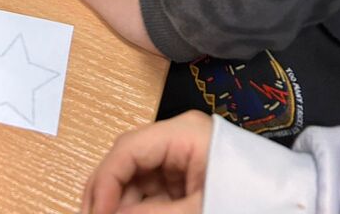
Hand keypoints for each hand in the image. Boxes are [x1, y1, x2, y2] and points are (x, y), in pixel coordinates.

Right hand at [82, 111, 211, 213]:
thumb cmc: (245, 196)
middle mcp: (178, 140)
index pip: (128, 148)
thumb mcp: (198, 207)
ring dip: (119, 203)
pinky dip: (136, 208)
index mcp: (184, 132)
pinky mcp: (184, 180)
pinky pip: (150, 192)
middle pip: (128, 161)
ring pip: (136, 179)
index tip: (94, 212)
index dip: (105, 181)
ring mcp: (180, 160)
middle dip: (106, 192)